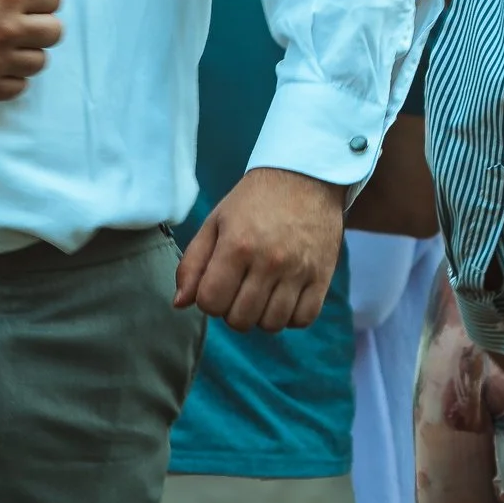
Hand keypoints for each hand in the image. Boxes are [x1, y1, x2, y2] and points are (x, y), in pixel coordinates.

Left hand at [173, 167, 346, 330]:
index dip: (208, 301)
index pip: (211, 303)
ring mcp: (299, 270)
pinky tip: (283, 298)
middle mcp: (269, 261)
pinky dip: (290, 317)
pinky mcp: (323, 275)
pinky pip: (304, 319)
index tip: (217, 285)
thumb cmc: (254, 201)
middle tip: (238, 289)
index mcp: (237, 246)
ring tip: (260, 294)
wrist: (305, 178)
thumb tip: (180, 303)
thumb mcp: (215, 223)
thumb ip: (193, 263)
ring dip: (260, 316)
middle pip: (240, 319)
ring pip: (271, 324)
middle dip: (232, 311)